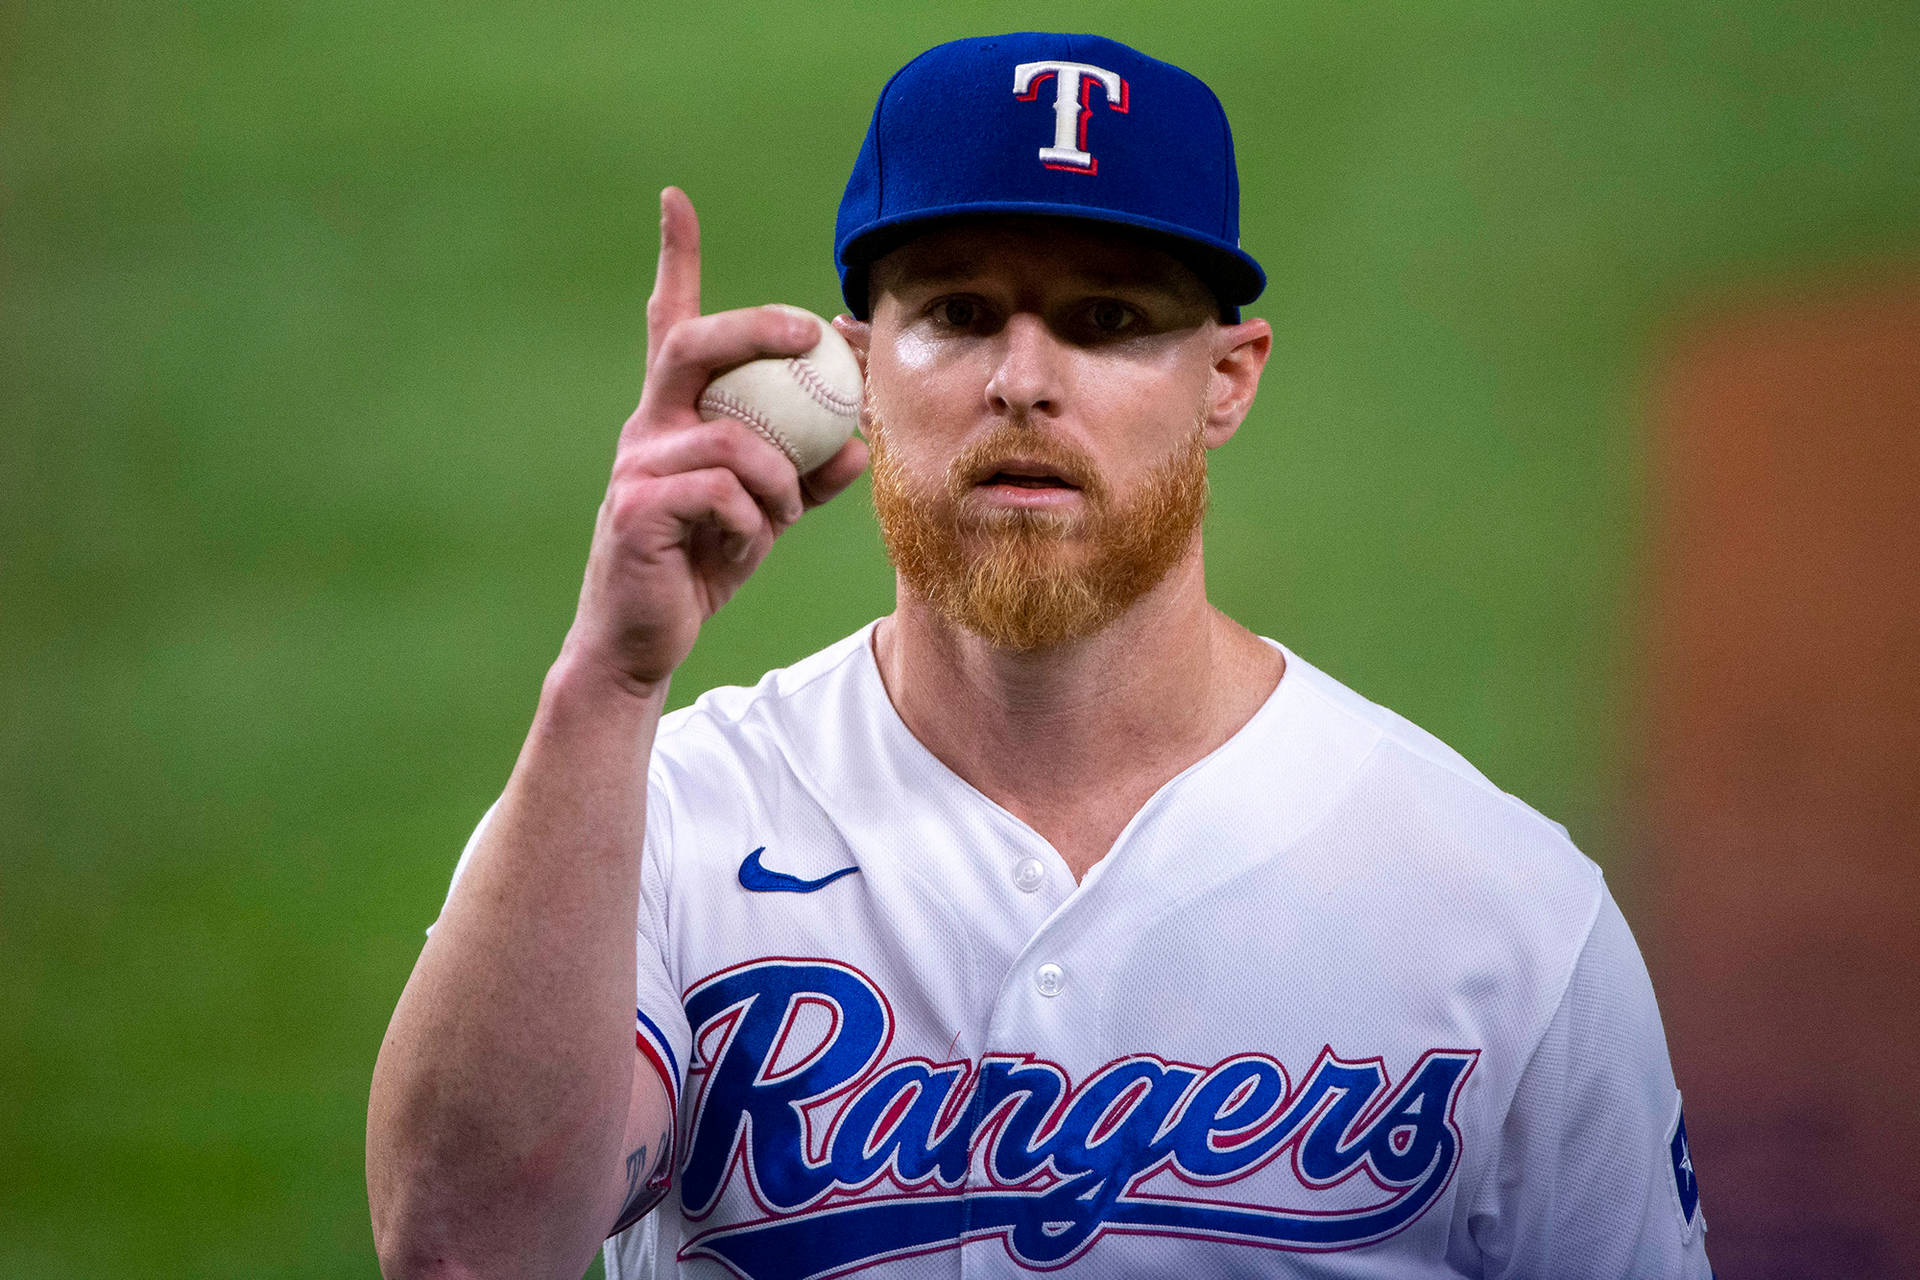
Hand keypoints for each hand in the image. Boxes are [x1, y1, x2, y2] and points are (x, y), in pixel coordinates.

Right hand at [562, 187, 869, 695]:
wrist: (643, 638)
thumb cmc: (700, 564)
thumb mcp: (764, 514)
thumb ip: (804, 475)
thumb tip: (858, 446)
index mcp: (674, 415)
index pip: (669, 322)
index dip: (672, 259)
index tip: (675, 199)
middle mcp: (646, 426)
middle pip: (694, 347)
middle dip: (754, 328)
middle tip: (807, 331)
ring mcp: (636, 465)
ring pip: (730, 439)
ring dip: (776, 477)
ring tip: (780, 515)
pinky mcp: (636, 509)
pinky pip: (721, 493)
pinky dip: (751, 518)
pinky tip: (743, 542)